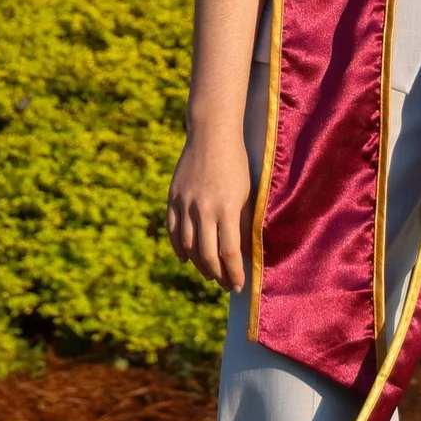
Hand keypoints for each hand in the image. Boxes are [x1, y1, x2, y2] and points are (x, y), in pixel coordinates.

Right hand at [167, 127, 255, 291]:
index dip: (234, 272)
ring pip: (189, 246)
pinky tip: (187, 258)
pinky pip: (173, 231)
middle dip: (217, 275)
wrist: (212, 134)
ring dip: (199, 265)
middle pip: (207, 255)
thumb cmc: (237, 164)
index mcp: (227, 208)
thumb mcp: (248, 193)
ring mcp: (185, 204)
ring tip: (208, 274)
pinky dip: (179, 248)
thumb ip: (244, 223)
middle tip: (225, 284)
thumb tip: (244, 253)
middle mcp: (204, 209)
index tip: (239, 285)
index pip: (230, 252)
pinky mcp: (173, 198)